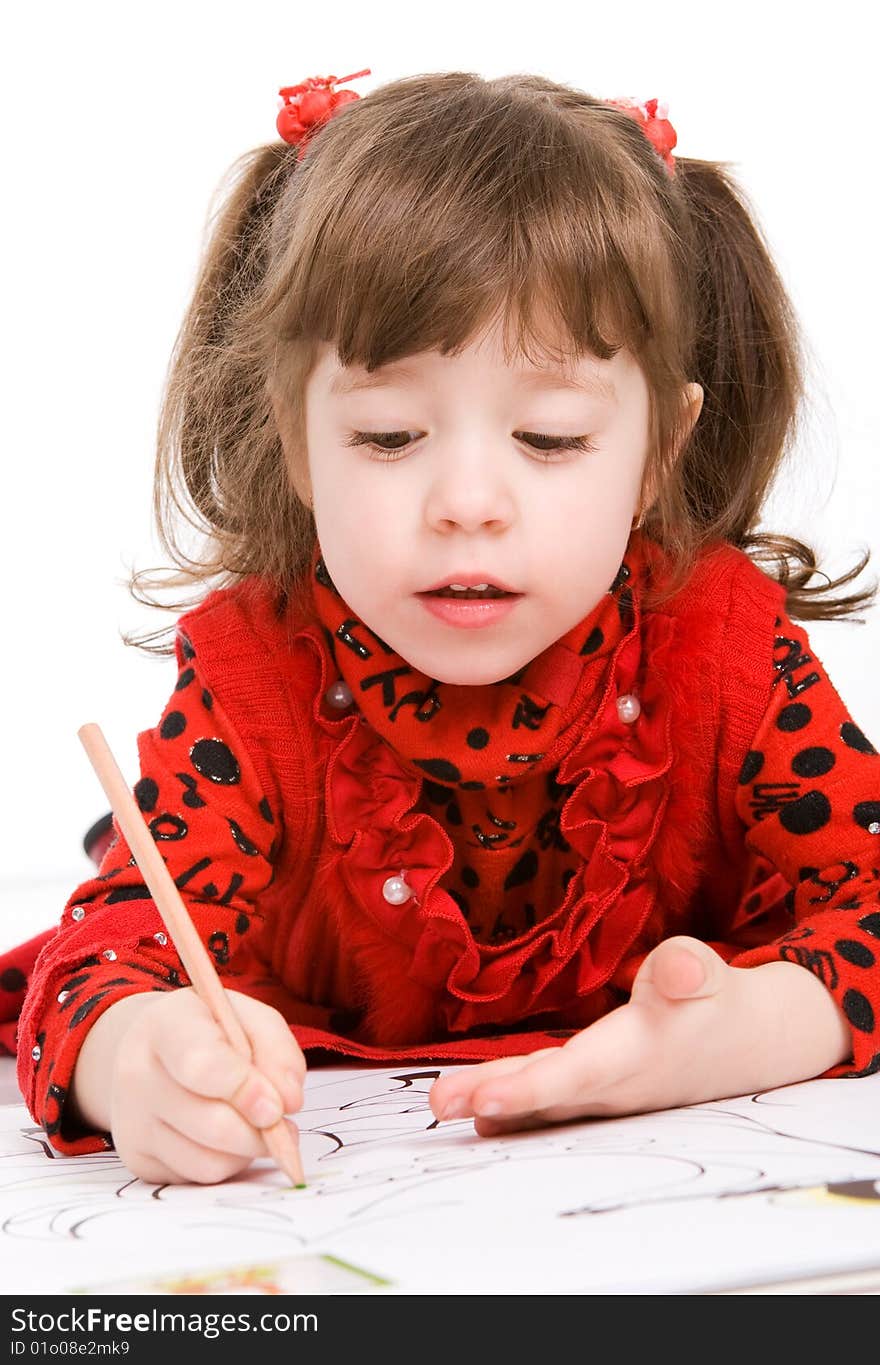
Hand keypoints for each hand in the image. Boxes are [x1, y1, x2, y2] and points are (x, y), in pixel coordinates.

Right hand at [106, 988, 305, 1183]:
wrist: (150, 1047)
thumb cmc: (208, 1029)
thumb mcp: (249, 1017)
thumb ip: (277, 1050)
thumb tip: (289, 1102)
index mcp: (164, 1025)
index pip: (201, 1064)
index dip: (245, 1090)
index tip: (279, 1106)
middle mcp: (136, 1073)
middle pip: (211, 1124)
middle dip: (259, 1131)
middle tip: (279, 1122)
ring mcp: (131, 1121)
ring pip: (208, 1161)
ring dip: (247, 1150)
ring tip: (254, 1125)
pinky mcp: (136, 1158)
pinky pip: (197, 1177)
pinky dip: (225, 1163)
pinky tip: (227, 1138)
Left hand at [428, 935, 848, 1135]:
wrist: (746, 1043)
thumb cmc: (715, 1001)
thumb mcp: (709, 976)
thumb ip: (690, 969)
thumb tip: (680, 965)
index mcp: (636, 1053)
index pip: (576, 1074)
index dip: (528, 1089)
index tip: (483, 1101)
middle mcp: (612, 1084)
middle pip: (545, 1093)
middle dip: (492, 1098)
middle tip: (438, 1104)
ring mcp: (602, 1094)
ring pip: (541, 1100)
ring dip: (491, 1104)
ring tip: (441, 1106)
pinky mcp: (596, 1091)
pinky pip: (548, 1102)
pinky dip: (514, 1110)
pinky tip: (478, 1117)